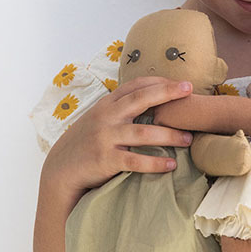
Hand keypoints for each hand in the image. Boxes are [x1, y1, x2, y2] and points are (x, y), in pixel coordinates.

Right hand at [41, 77, 194, 193]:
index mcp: (107, 104)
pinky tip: (171, 164)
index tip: (182, 83)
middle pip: (141, 99)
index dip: (160, 82)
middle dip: (167, 93)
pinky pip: (135, 161)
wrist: (60, 169)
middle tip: (190, 91)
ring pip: (143, 133)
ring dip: (169, 135)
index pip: (136, 85)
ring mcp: (105, 138)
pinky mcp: (105, 160)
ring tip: (188, 138)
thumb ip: (121, 109)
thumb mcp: (100, 119)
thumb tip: (153, 99)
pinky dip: (155, 163)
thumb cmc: (87, 142)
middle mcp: (106, 117)